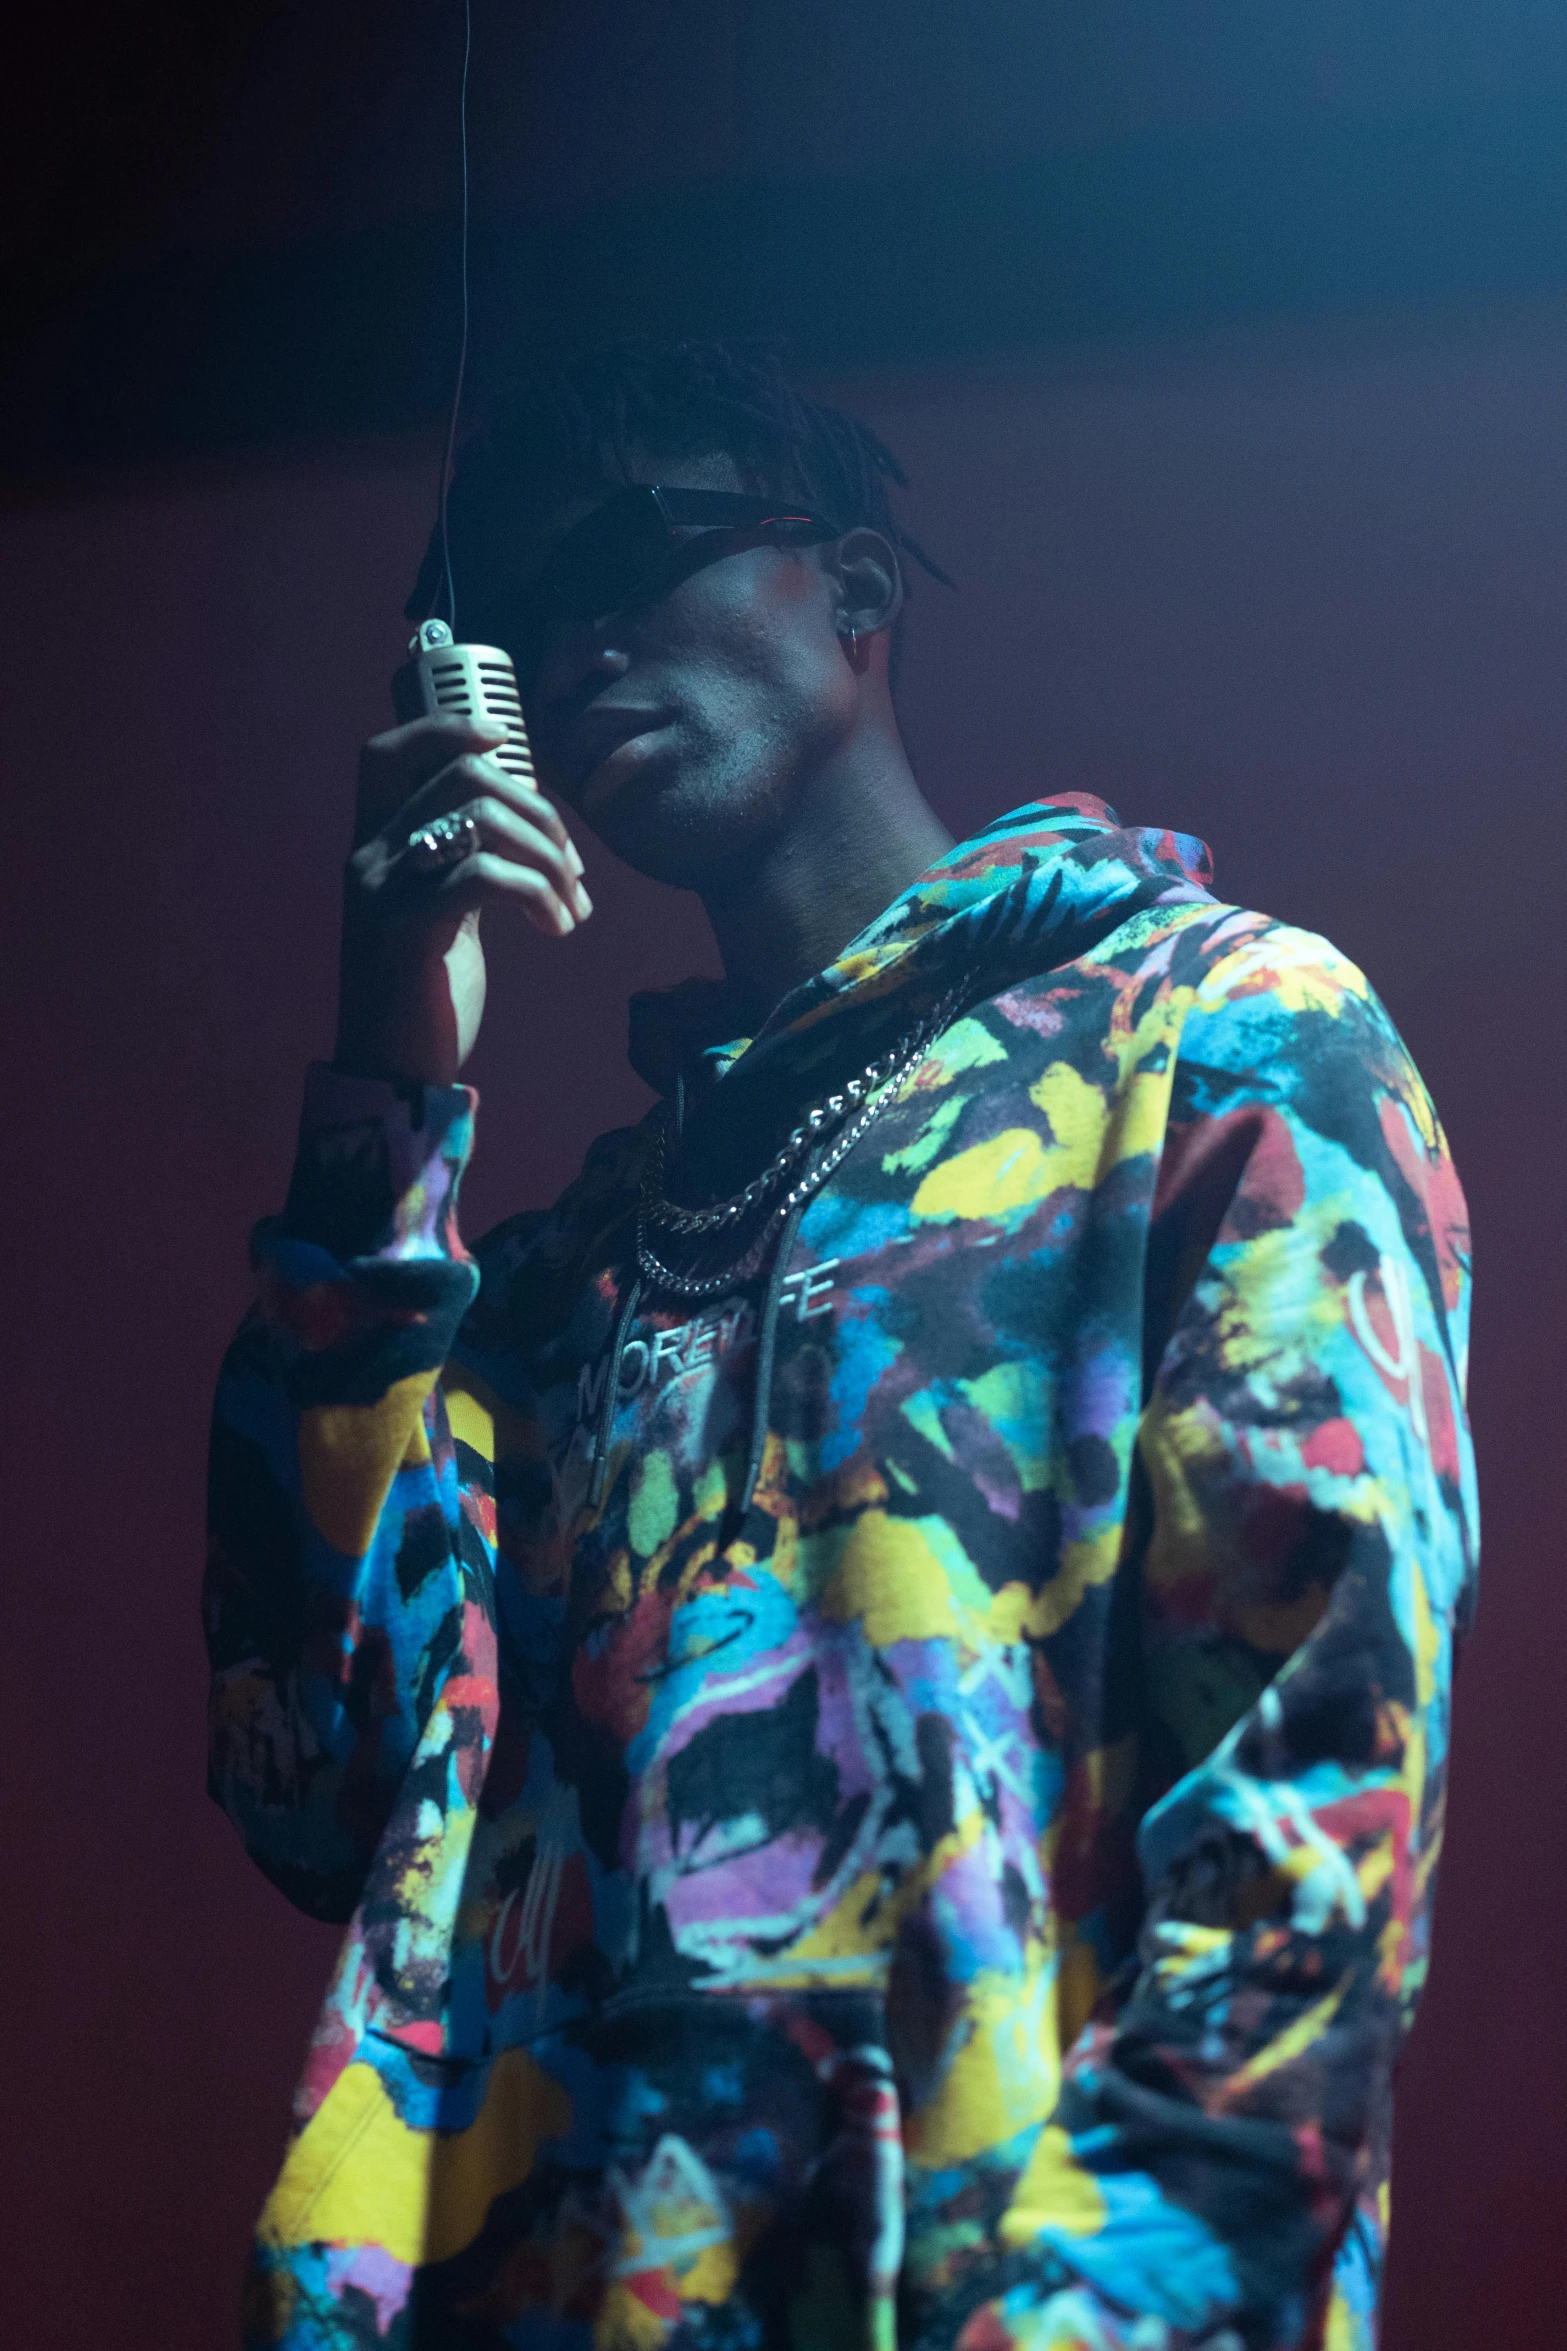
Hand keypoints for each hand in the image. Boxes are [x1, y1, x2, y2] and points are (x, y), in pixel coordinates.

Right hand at [333, 713, 591, 1087]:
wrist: (393, 1071)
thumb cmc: (426, 990)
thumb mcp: (442, 910)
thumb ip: (463, 859)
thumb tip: (528, 817)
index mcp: (373, 844)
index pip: (388, 752)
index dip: (448, 728)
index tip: (507, 745)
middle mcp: (368, 855)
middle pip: (463, 775)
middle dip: (539, 811)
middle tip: (574, 869)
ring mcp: (382, 890)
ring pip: (480, 817)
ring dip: (549, 856)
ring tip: (572, 905)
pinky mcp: (407, 930)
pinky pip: (486, 876)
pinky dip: (539, 895)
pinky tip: (558, 929)